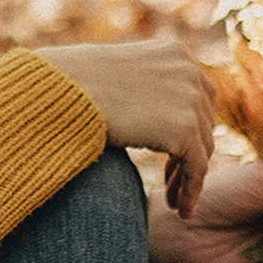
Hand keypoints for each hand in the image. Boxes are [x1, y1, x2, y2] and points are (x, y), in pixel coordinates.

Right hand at [35, 40, 215, 216]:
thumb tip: (144, 111)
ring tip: (173, 201)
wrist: (57, 93)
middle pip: (204, 122)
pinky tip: (181, 210)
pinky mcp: (182, 128)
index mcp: (174, 53)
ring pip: (203, 148)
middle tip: (171, 182)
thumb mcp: (117, 76)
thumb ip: (142, 89)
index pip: (198, 95)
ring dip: (188, 176)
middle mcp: (188, 70)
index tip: (172, 156)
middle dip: (189, 153)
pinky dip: (191, 191)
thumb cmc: (69, 87)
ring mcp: (189, 98)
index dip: (189, 128)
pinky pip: (197, 168)